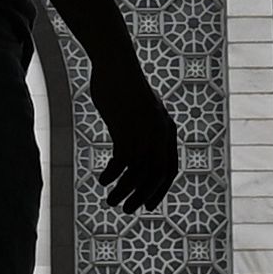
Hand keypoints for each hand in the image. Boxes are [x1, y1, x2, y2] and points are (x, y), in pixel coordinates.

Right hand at [89, 51, 182, 213]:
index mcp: (167, 130)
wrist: (116, 64)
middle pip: (156, 176)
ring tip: (111, 201)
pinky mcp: (125, 128)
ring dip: (125, 191)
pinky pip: (121, 162)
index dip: (160, 190)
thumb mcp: (143, 109)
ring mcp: (143, 131)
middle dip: (143, 196)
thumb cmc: (125, 87)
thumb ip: (145, 128)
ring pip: (138, 173)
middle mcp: (159, 133)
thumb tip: (137, 149)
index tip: (149, 205)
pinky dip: (112, 175)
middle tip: (128, 209)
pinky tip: (103, 180)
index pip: (170, 169)